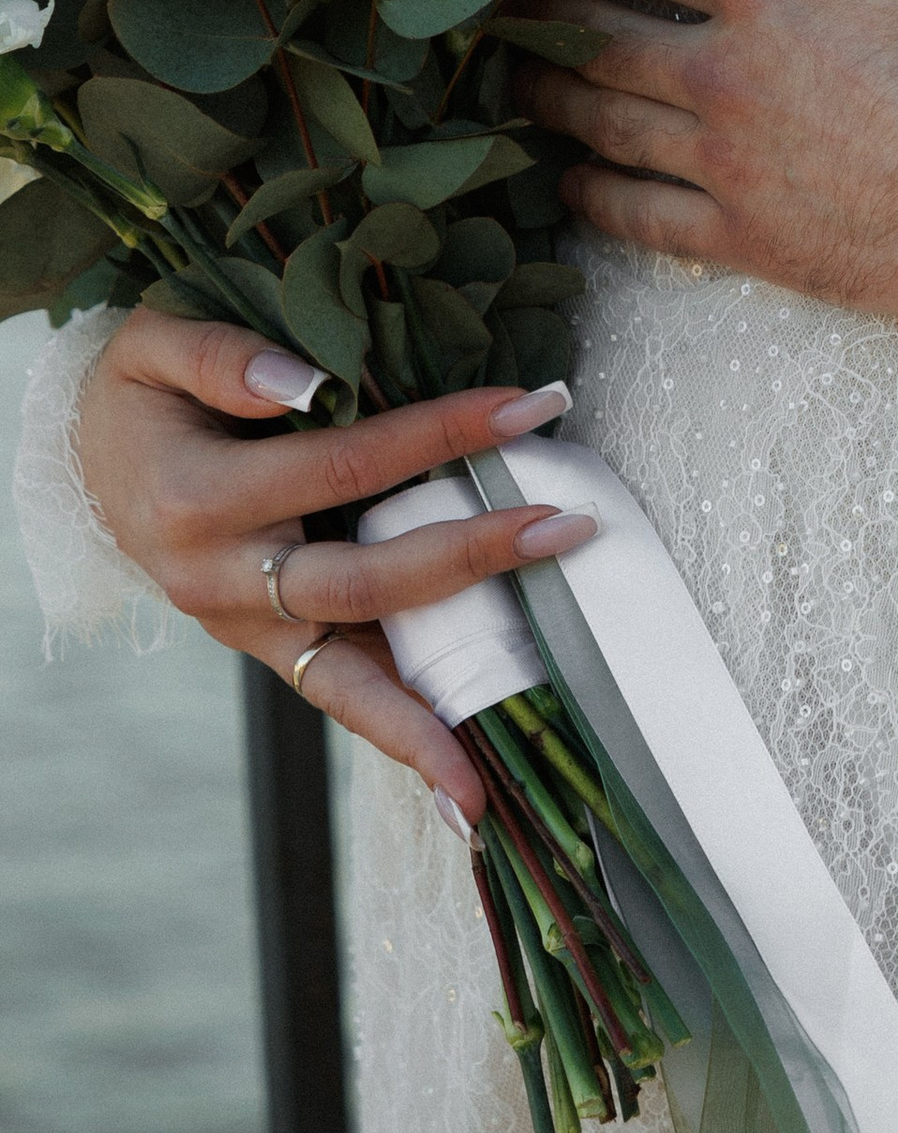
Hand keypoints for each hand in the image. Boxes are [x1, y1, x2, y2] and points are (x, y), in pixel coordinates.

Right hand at [77, 310, 596, 824]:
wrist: (95, 463)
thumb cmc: (142, 397)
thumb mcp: (154, 349)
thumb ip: (220, 357)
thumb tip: (308, 380)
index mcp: (197, 502)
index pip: (345, 466)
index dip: (440, 434)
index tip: (528, 406)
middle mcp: (222, 582)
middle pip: (361, 583)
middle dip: (471, 557)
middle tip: (567, 526)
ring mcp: (246, 629)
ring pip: (346, 685)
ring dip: (431, 716)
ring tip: (499, 773)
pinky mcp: (271, 649)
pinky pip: (342, 696)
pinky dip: (402, 736)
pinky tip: (464, 784)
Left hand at [522, 0, 897, 316]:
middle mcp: (722, 72)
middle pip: (597, 34)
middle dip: (539, 12)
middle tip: (485, 0)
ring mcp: (728, 162)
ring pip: (603, 123)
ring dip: (547, 97)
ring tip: (506, 79)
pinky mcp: (747, 238)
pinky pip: (640, 216)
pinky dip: (591, 197)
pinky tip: (568, 183)